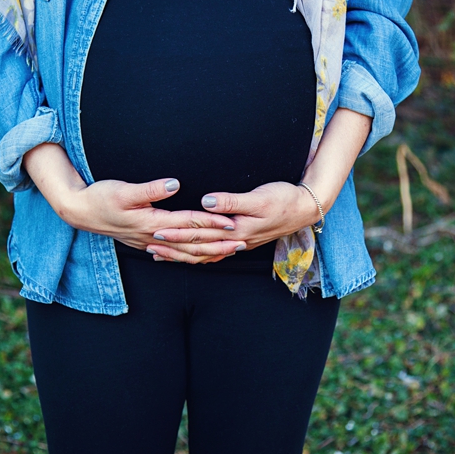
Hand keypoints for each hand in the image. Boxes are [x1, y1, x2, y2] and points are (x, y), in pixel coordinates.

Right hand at [57, 178, 246, 261]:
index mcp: (152, 222)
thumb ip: (151, 188)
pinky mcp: (145, 241)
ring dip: (207, 253)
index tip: (232, 222)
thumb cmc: (101, 197)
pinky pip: (173, 254)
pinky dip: (188, 256)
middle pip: (191, 243)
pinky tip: (198, 258)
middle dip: (218, 244)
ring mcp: (149, 242)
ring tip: (228, 252)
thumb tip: (175, 183)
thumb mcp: (124, 189)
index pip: (189, 223)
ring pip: (184, 252)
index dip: (211, 223)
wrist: (79, 211)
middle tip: (241, 243)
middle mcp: (153, 236)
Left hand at [146, 181, 321, 262]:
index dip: (176, 233)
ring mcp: (238, 244)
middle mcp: (235, 242)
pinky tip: (187, 256)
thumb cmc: (283, 198)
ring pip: (204, 255)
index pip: (200, 234)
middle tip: (148, 244)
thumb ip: (231, 201)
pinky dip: (198, 256)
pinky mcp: (242, 240)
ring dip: (181, 255)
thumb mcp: (259, 197)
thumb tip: (205, 202)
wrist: (306, 208)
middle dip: (172, 247)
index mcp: (236, 231)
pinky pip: (215, 253)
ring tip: (159, 255)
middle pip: (198, 248)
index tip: (155, 230)